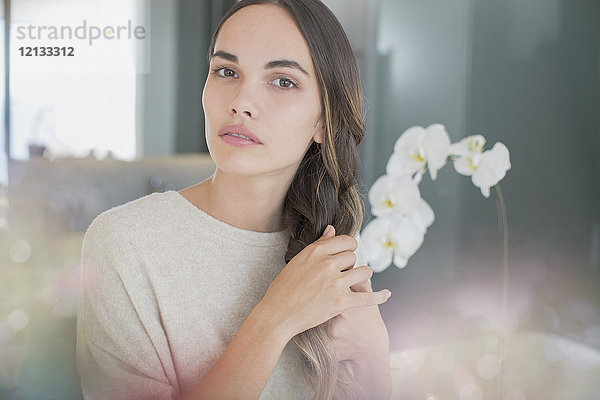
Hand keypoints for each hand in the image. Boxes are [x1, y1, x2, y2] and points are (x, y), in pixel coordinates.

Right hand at [259, 225, 391, 339]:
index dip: (349, 247)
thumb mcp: (297, 261)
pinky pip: (368, 297)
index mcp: (316, 252)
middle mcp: (328, 264)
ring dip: (361, 277)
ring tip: (356, 281)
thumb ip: (317, 245)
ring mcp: (336, 283)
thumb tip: (332, 229)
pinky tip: (387, 294)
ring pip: (364, 272)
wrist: (278, 314)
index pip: (346, 241)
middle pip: (354, 256)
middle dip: (350, 264)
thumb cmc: (283, 288)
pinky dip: (379, 296)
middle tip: (342, 273)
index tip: (348, 253)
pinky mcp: (341, 302)